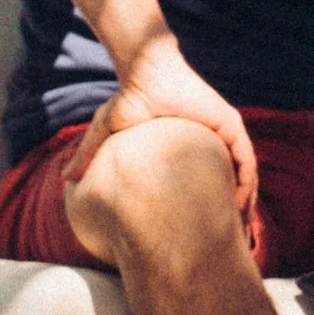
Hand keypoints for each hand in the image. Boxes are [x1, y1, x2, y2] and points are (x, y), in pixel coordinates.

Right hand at [89, 34, 259, 229]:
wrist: (144, 73)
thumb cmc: (129, 99)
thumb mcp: (107, 134)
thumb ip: (89, 156)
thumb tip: (66, 180)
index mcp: (193, 147)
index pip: (210, 183)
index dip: (212, 208)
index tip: (208, 236)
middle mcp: (214, 142)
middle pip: (233, 182)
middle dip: (238, 211)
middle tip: (236, 241)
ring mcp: (224, 133)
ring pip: (245, 174)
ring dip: (247, 202)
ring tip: (243, 230)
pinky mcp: (229, 123)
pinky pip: (246, 158)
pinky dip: (247, 181)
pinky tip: (241, 203)